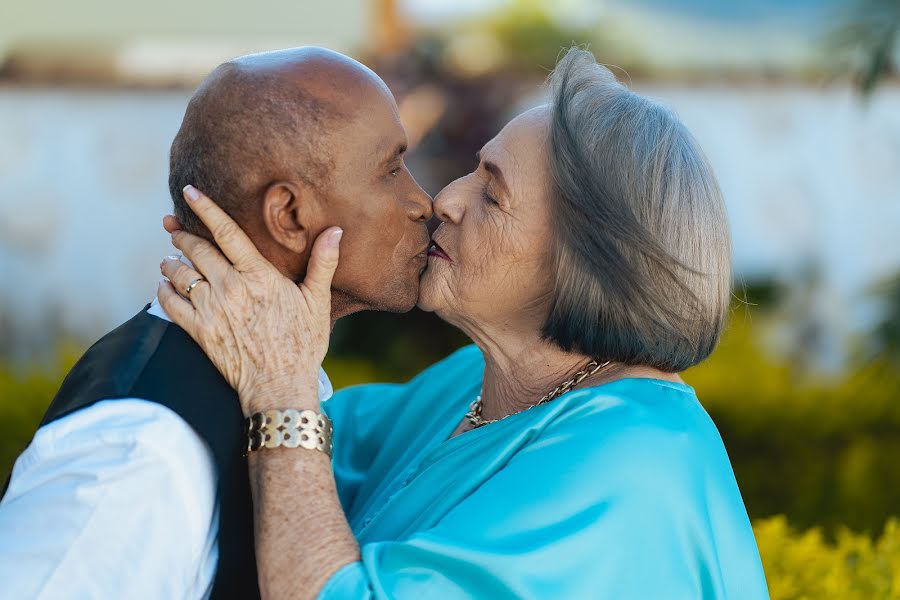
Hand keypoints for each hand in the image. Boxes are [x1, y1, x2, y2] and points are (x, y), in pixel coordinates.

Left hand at [158, 185, 341, 414]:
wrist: (279, 386)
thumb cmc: (302, 344)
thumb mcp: (317, 301)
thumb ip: (322, 263)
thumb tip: (335, 231)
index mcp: (258, 275)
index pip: (226, 232)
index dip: (206, 209)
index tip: (189, 192)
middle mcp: (230, 287)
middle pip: (196, 250)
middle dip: (181, 234)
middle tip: (171, 225)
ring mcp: (211, 309)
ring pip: (179, 274)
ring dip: (171, 262)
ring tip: (170, 257)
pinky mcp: (198, 331)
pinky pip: (170, 304)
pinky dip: (164, 291)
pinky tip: (165, 285)